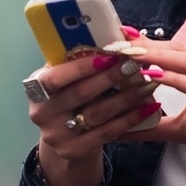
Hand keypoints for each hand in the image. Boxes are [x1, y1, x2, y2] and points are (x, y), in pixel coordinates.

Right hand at [26, 49, 162, 185]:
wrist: (67, 138)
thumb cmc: (72, 99)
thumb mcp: (68, 79)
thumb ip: (82, 60)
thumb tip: (120, 34)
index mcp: (36, 89)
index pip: (55, 77)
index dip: (82, 67)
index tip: (110, 55)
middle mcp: (41, 113)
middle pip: (79, 94)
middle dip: (111, 78)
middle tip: (136, 65)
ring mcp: (55, 135)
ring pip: (96, 113)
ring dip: (126, 97)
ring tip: (149, 83)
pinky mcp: (73, 151)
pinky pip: (107, 133)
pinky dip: (130, 119)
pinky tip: (149, 107)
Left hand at [124, 41, 185, 185]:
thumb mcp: (181, 131)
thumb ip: (154, 128)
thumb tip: (123, 131)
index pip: (174, 53)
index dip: (147, 45)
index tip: (120, 40)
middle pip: (178, 50)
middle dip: (147, 44)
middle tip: (118, 40)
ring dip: (157, 56)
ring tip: (130, 53)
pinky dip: (175, 79)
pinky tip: (153, 76)